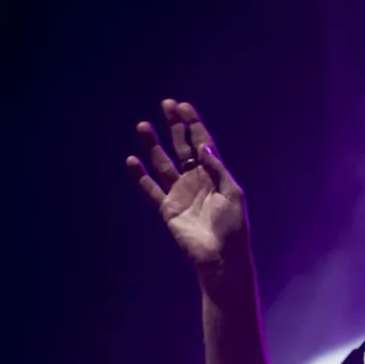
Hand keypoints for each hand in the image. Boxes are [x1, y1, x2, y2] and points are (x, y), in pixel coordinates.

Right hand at [125, 100, 246, 274]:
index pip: (202, 144)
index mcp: (215, 175)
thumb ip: (217, 169)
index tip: (183, 106)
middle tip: (166, 105)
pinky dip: (140, 176)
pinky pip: (150, 189)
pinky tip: (132, 160)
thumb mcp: (232, 194)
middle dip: (175, 126)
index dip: (194, 125)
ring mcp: (180, 194)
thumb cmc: (232, 228)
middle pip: (182, 148)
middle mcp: (196, 181)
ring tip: (143, 125)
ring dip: (153, 144)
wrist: (221, 258)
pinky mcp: (168, 209)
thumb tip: (203, 146)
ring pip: (163, 163)